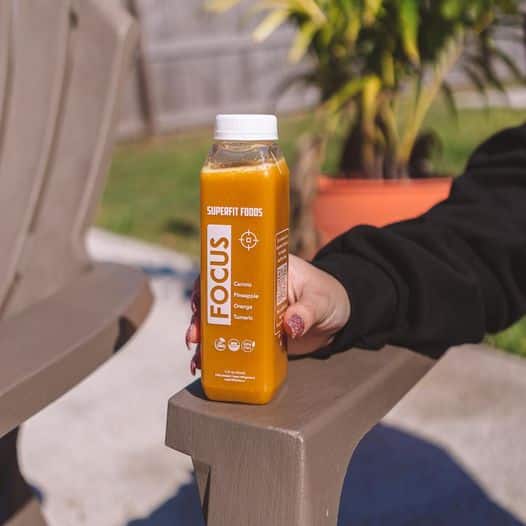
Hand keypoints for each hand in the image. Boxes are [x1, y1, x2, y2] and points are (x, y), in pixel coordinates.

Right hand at [185, 254, 350, 373]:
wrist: (338, 319)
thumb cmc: (330, 297)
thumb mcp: (321, 301)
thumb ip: (307, 311)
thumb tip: (290, 325)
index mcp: (264, 270)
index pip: (230, 269)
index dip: (210, 282)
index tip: (200, 298)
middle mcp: (252, 290)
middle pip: (218, 299)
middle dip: (201, 317)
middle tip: (195, 335)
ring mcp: (252, 313)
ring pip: (220, 322)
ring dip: (205, 338)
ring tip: (198, 358)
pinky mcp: (257, 335)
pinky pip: (233, 342)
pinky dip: (219, 354)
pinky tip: (208, 367)